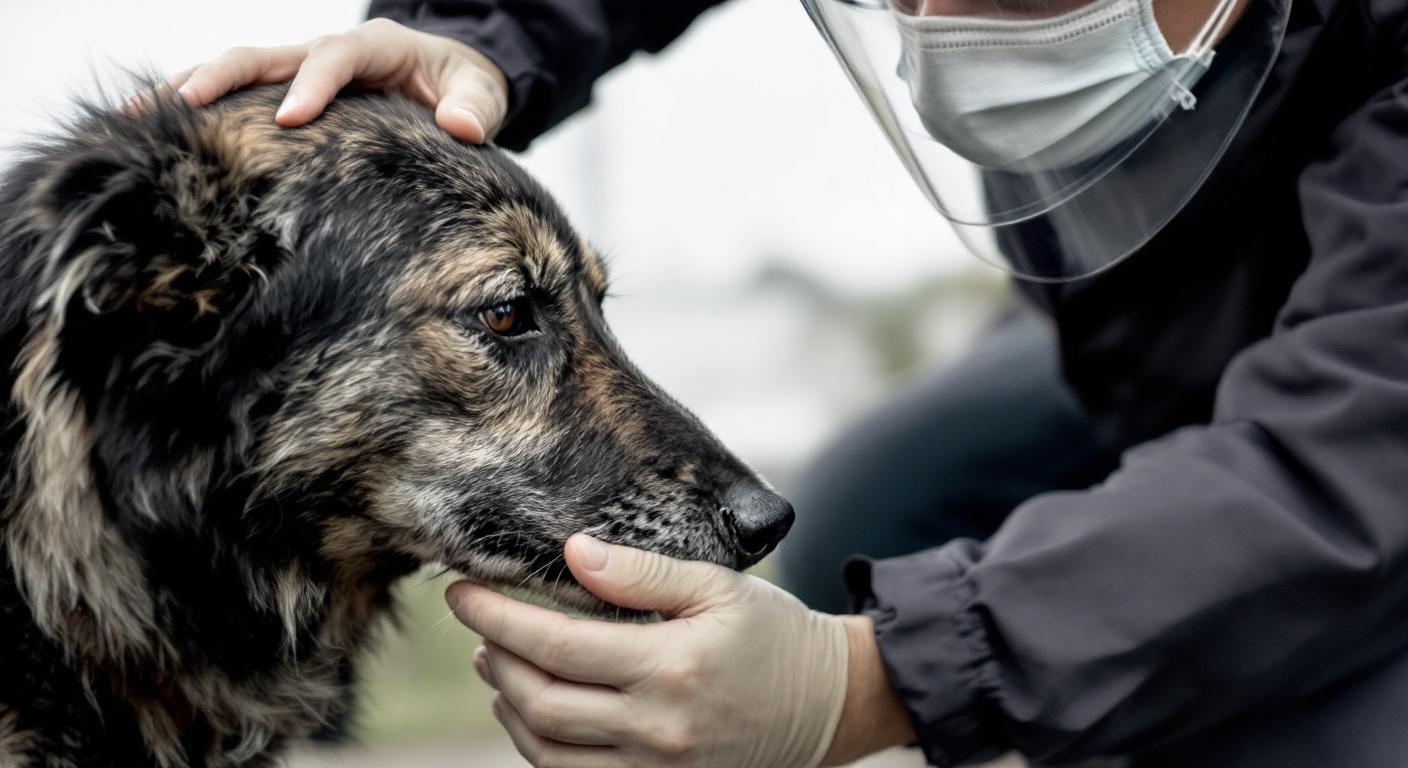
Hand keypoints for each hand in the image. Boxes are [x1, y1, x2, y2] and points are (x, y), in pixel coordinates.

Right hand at [166, 18, 507, 142]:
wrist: (449, 81)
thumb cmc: (463, 88)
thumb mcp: (480, 94)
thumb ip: (474, 110)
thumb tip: (460, 127)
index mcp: (375, 48)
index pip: (336, 58)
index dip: (312, 86)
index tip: (290, 121)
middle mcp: (328, 53)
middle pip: (265, 56)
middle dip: (222, 77)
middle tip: (184, 108)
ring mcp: (300, 71)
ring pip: (237, 72)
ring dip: (188, 90)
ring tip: (137, 117)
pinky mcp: (286, 94)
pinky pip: (237, 97)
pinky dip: (196, 110)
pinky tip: (153, 131)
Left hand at [447, 535, 906, 766]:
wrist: (829, 705)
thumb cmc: (773, 635)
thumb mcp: (718, 587)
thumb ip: (642, 573)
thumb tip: (572, 552)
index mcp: (672, 668)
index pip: (556, 647)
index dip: (498, 617)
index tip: (462, 591)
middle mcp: (658, 728)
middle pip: (541, 704)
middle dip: (497, 661)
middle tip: (480, 627)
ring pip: (549, 752)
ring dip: (511, 707)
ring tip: (498, 666)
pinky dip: (541, 747)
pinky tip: (535, 711)